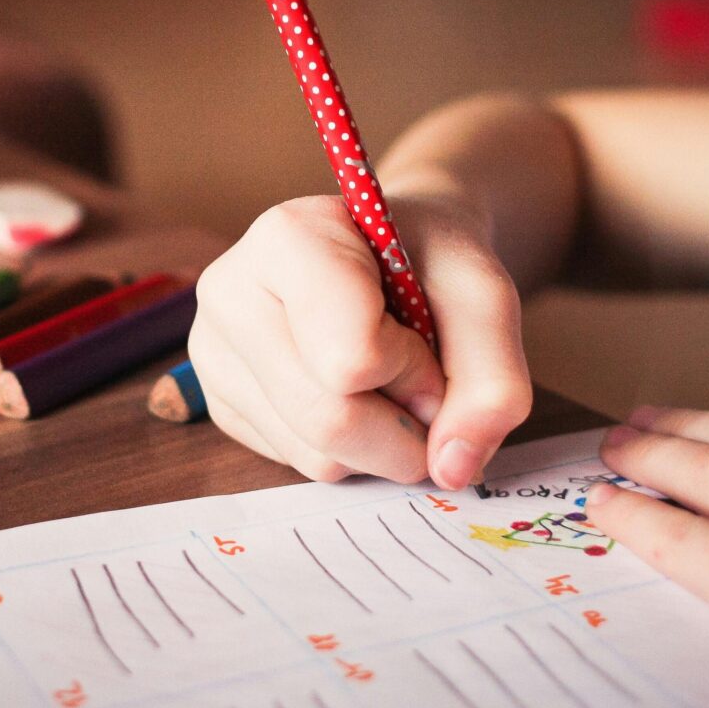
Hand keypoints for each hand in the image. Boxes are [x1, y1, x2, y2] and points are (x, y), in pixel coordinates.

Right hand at [188, 192, 530, 489]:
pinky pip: (298, 464)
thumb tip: (452, 468)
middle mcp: (231, 292)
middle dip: (405, 424)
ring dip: (382, 441)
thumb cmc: (434, 262)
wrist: (400, 251)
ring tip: (389, 378)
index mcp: (288, 239)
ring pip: (315, 455)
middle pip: (329, 419)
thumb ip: (493, 380)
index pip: (351, 358)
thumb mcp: (486, 298)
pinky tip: (355, 393)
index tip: (428, 337)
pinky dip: (351, 449)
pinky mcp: (222, 402)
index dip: (415, 370)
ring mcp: (215, 352)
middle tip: (426, 382)